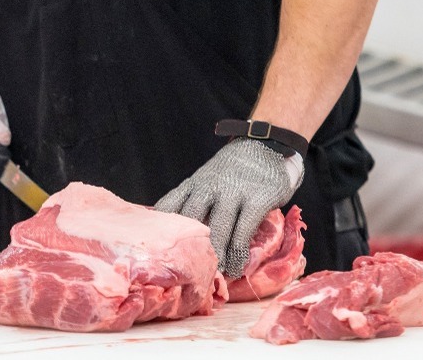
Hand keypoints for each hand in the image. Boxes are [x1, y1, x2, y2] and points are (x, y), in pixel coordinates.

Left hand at [154, 138, 303, 277]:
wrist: (267, 144)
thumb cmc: (233, 170)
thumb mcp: (206, 179)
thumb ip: (193, 200)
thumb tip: (177, 234)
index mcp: (193, 185)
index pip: (169, 207)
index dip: (160, 232)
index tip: (155, 254)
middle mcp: (209, 187)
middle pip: (191, 222)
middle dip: (187, 249)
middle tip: (186, 273)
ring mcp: (233, 192)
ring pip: (217, 230)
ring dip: (214, 257)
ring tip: (212, 277)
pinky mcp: (257, 199)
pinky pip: (243, 232)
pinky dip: (238, 253)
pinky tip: (236, 268)